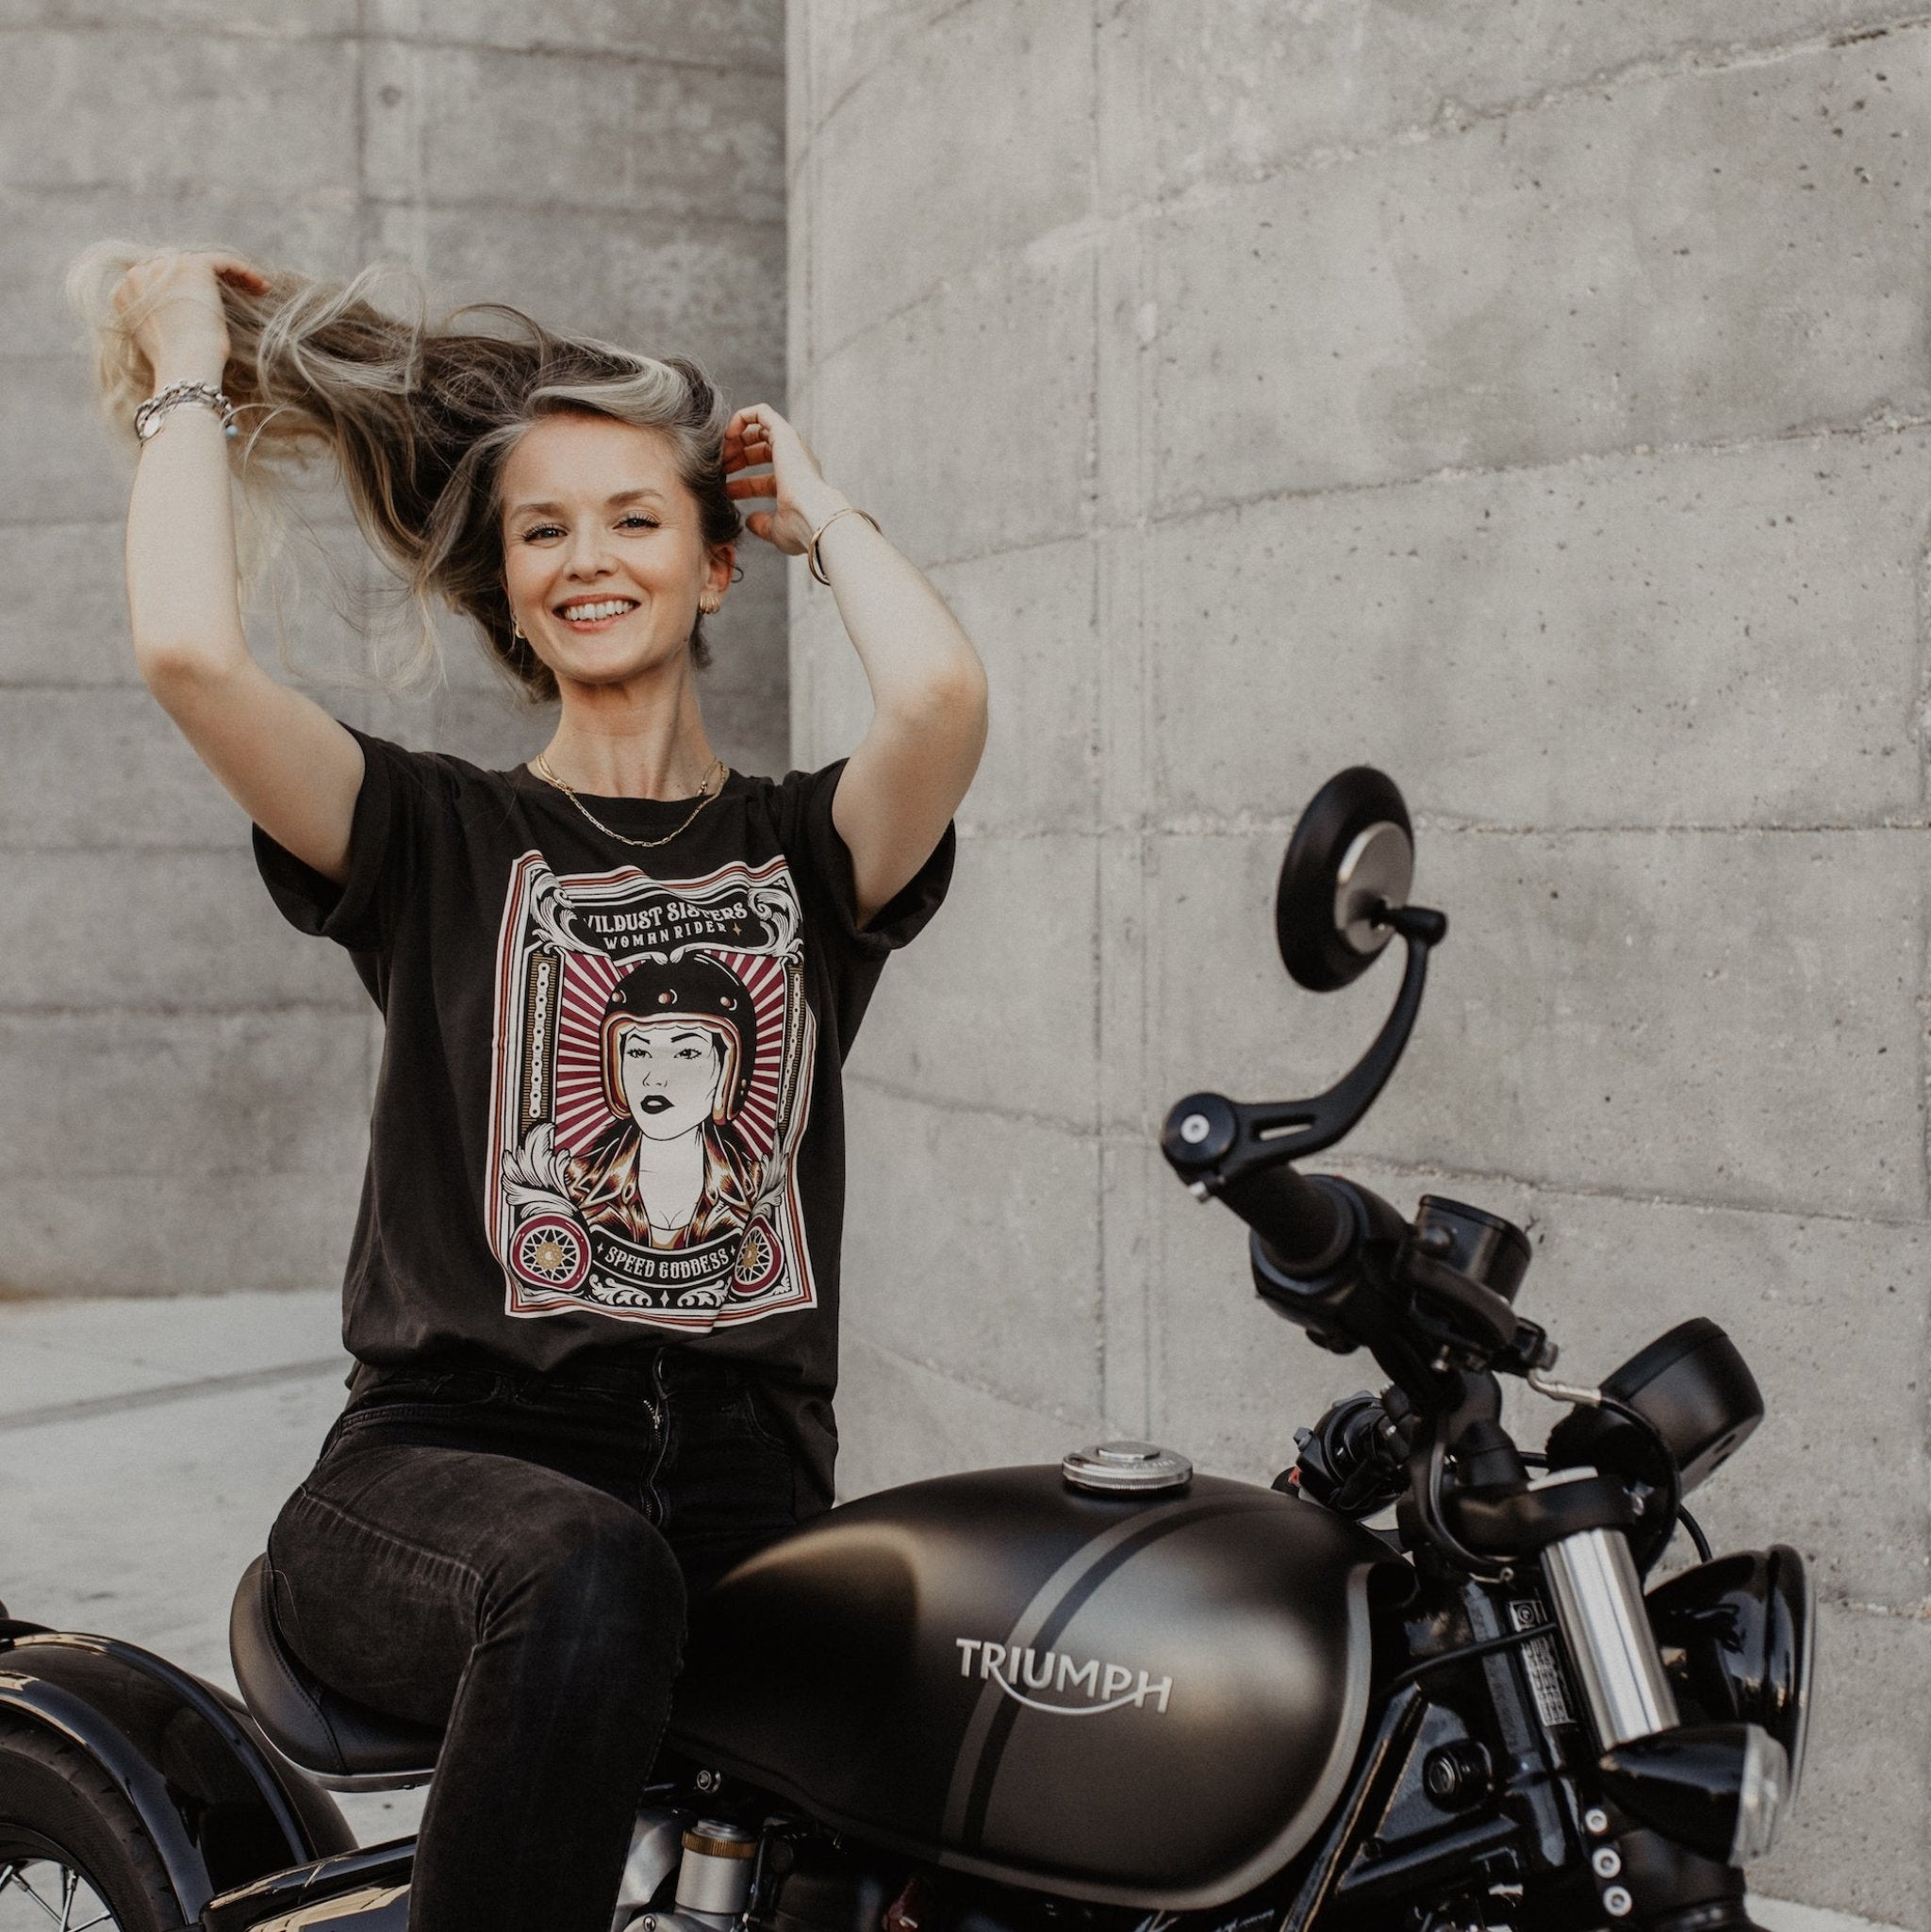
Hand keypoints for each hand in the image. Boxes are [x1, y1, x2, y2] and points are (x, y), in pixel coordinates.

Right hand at [112, 250, 268, 386]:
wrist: (185, 368)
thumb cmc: (178, 367)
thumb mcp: (161, 341)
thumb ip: (160, 317)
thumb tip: (183, 313)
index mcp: (123, 294)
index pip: (156, 279)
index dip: (185, 286)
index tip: (211, 301)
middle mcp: (137, 274)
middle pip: (176, 265)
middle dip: (206, 278)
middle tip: (237, 292)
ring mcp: (162, 267)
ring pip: (200, 262)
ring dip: (229, 274)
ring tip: (254, 290)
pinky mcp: (191, 266)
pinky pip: (222, 260)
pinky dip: (243, 270)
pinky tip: (262, 286)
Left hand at [722, 403, 844, 553]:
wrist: (813, 516)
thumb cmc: (800, 527)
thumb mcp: (777, 530)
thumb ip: (762, 524)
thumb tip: (750, 522)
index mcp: (796, 484)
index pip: (765, 479)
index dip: (743, 485)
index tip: (726, 492)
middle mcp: (796, 462)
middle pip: (762, 451)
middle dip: (738, 459)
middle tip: (721, 470)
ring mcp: (792, 447)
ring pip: (761, 429)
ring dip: (737, 440)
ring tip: (721, 454)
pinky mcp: (784, 433)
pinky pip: (761, 412)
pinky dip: (742, 418)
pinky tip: (728, 435)